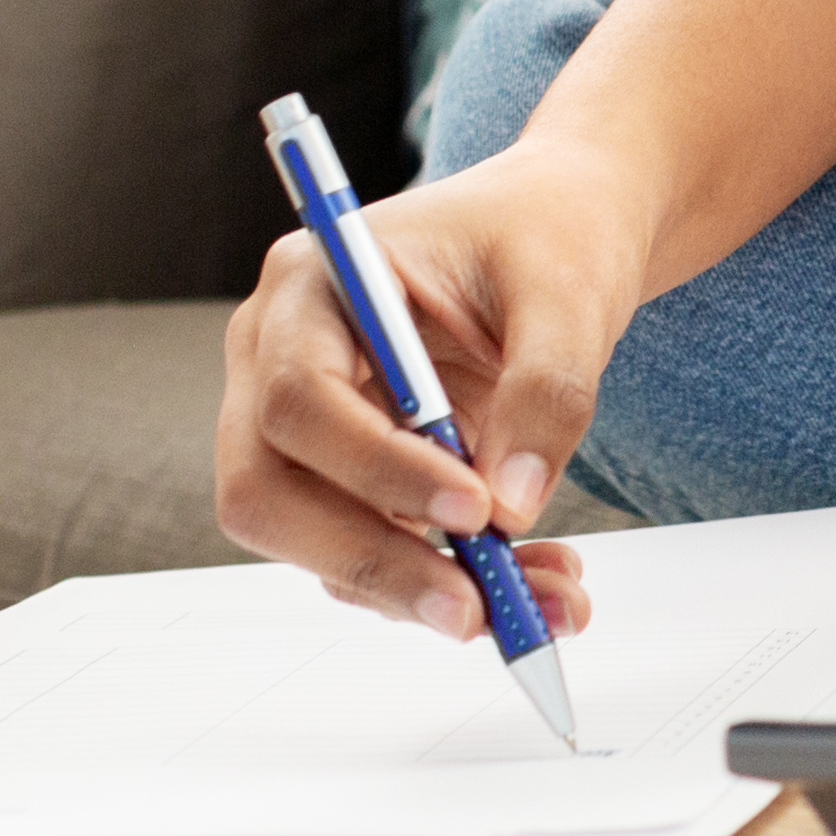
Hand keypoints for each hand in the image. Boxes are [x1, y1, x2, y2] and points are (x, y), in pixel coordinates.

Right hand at [213, 138, 647, 638]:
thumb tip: (513, 507)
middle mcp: (278, 356)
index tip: (475, 508)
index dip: (376, 466)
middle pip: (267, 489)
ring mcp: (303, 425)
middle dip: (370, 559)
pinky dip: (443, 581)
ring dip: (418, 587)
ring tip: (544, 599)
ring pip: (312, 540)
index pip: (300, 397)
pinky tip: (532, 582)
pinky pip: (369, 547)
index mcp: (311, 283)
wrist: (566, 228)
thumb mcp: (568, 293)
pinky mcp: (346, 475)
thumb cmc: (552, 231)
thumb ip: (545, 391)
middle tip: (475, 607)